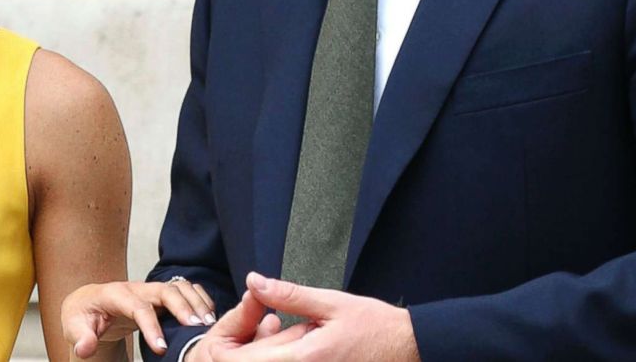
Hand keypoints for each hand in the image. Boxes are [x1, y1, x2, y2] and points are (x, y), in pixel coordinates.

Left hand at [63, 279, 218, 357]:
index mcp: (114, 295)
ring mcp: (150, 289)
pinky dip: (199, 299)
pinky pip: (185, 290)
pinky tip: (209, 316)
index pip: (137, 306)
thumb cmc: (82, 316)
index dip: (151, 325)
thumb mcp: (74, 327)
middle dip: (183, 307)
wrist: (88, 303)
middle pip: (165, 290)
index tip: (161, 347)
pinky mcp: (160, 295)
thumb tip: (85, 348)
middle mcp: (136, 288)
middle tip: (197, 328)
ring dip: (195, 302)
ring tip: (208, 323)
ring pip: (179, 287)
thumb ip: (80, 338)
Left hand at [194, 272, 418, 361]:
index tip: (225, 335)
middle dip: (243, 349)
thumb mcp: (331, 303)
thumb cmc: (376, 327)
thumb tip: (255, 281)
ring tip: (269, 330)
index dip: (227, 350)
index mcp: (303, 359)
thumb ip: (289, 295)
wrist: (410, 350)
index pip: (248, 361)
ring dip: (261, 353)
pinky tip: (290, 339)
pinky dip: (278, 356)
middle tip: (241, 331)